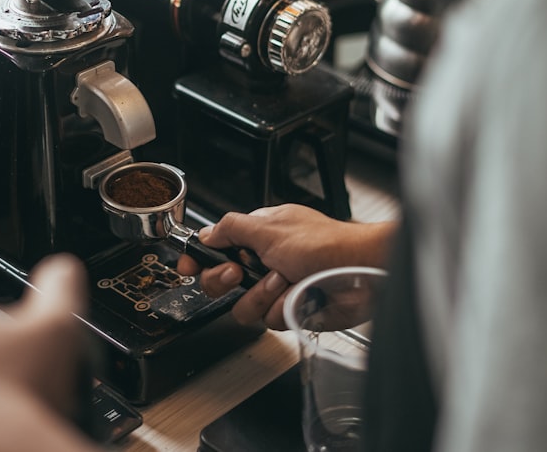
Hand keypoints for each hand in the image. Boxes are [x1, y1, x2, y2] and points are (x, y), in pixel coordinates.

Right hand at [177, 204, 394, 328]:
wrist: (360, 272)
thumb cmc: (326, 244)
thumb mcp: (269, 227)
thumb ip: (231, 228)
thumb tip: (206, 233)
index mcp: (258, 236)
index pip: (216, 247)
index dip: (198, 259)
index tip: (187, 266)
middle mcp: (264, 262)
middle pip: (221, 282)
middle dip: (228, 279)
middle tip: (240, 272)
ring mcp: (276, 288)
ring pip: (243, 306)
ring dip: (262, 294)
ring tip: (285, 280)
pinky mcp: (290, 311)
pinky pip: (268, 319)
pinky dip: (283, 307)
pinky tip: (299, 294)